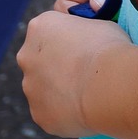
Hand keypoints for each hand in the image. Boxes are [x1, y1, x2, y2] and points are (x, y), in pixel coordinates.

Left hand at [18, 7, 131, 138]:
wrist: (110, 86)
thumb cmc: (109, 50)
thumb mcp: (97, 23)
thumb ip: (80, 27)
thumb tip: (79, 31)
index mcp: (40, 28)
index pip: (48, 33)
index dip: (67, 43)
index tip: (83, 52)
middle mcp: (27, 56)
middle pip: (39, 63)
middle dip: (57, 69)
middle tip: (83, 78)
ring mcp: (30, 87)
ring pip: (43, 91)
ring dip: (59, 93)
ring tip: (88, 98)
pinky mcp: (39, 115)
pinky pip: (51, 114)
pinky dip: (64, 115)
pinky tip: (85, 113)